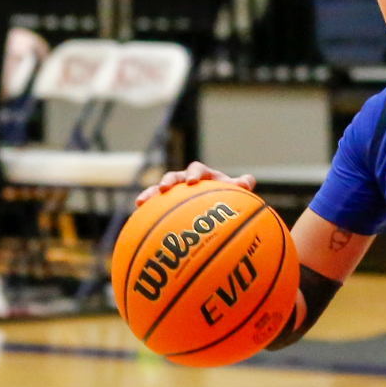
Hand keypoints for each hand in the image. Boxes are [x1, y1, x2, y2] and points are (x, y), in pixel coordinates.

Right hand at [135, 161, 255, 205]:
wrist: (218, 208)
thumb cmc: (227, 198)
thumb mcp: (234, 192)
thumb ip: (241, 186)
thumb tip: (248, 181)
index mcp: (203, 175)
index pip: (197, 169)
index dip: (194, 174)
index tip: (192, 182)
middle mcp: (186, 181)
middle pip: (174, 177)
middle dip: (168, 181)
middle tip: (164, 189)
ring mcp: (175, 193)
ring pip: (159, 190)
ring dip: (150, 194)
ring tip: (141, 202)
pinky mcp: (167, 205)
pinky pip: (155, 206)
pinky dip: (147, 210)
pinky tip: (137, 217)